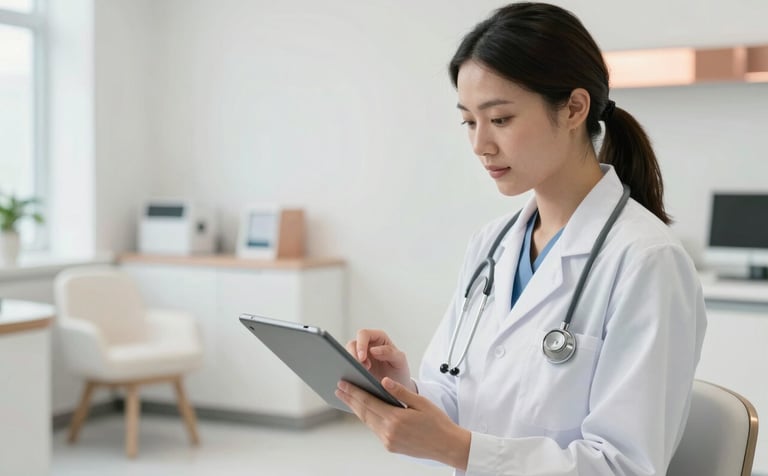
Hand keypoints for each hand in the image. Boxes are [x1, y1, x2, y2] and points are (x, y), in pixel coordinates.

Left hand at [335, 377, 469, 470]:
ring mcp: (389, 441)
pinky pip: (375, 430)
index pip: (369, 401)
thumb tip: (385, 381)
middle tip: (339, 388)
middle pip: (364, 412)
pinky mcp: (391, 446)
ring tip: (347, 398)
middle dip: (350, 399)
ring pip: (367, 422)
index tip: (343, 384)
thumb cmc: (438, 423)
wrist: (448, 446)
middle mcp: (389, 431)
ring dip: (356, 409)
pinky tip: (364, 411)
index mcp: (396, 418)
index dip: (354, 391)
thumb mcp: (421, 402)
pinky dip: (367, 419)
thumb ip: (400, 391)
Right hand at [346, 329, 413, 390]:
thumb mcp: (400, 361)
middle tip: (362, 369)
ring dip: (351, 364)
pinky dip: (348, 371)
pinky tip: (354, 379)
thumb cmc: (400, 370)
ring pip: (347, 355)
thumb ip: (390, 352)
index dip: (360, 344)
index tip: (362, 358)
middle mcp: (367, 345)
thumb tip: (373, 350)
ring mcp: (360, 356)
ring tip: (360, 375)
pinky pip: (347, 366)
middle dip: (354, 356)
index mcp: (379, 338)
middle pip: (352, 344)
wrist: (398, 388)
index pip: (364, 334)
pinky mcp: (355, 367)